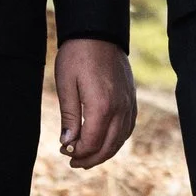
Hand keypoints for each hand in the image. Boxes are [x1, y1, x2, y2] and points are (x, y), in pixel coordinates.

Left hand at [55, 38, 137, 169]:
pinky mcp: (132, 98)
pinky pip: (128, 126)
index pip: (91, 142)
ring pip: (121, 139)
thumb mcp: (66, 85)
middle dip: (91, 158)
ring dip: (105, 152)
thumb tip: (68, 144)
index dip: (77, 153)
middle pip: (108, 145)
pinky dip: (117, 139)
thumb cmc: (77, 56)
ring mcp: (129, 103)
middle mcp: (120, 107)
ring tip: (89, 157)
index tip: (64, 151)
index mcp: (101, 106)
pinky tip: (106, 140)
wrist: (98, 32)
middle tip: (74, 162)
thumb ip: (69, 116)